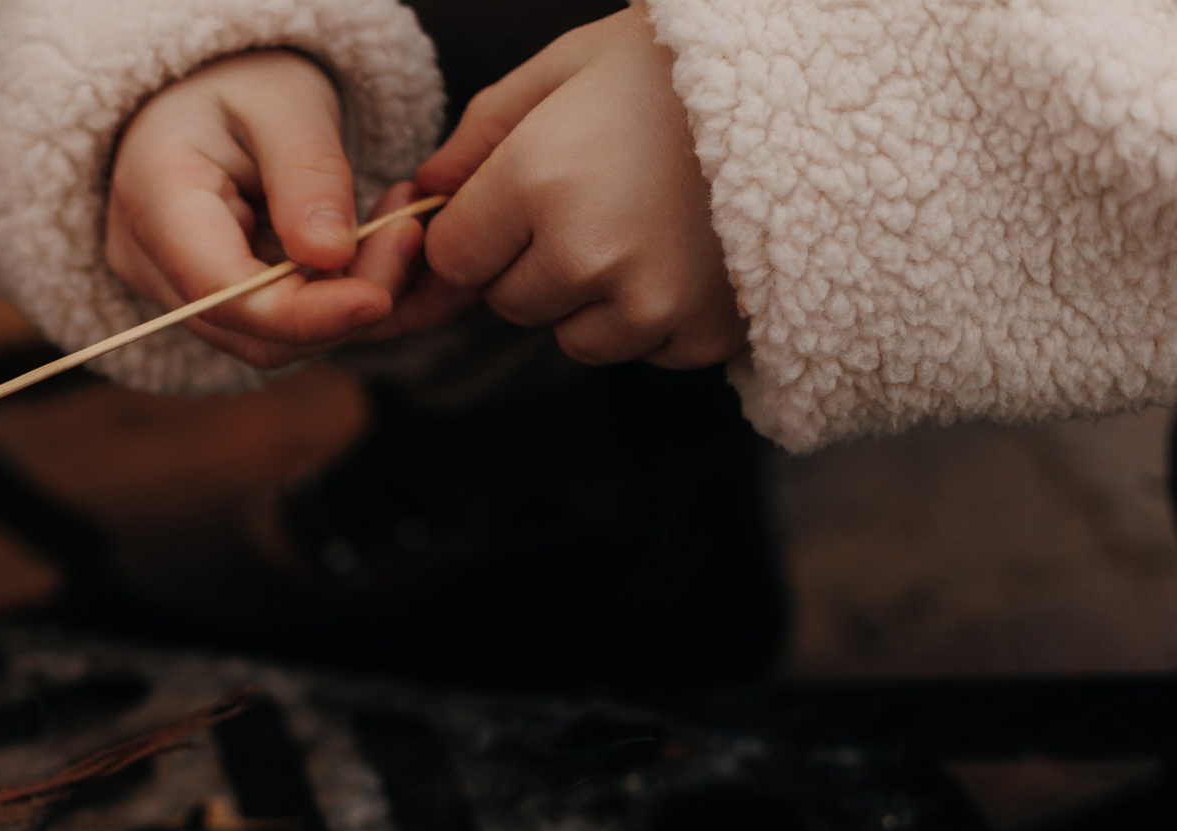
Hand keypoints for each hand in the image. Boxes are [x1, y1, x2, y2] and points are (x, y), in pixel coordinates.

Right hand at [106, 51, 421, 367]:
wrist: (205, 88)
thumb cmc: (236, 78)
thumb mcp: (283, 100)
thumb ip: (308, 174)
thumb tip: (333, 256)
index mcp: (155, 201)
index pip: (223, 294)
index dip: (304, 313)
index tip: (381, 297)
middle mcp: (154, 264)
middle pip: (253, 332)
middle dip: (343, 304)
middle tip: (409, 233)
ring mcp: (180, 290)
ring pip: (275, 340)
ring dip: (351, 303)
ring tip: (401, 228)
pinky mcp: (217, 300)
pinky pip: (285, 326)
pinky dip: (343, 299)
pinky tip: (383, 248)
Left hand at [414, 10, 742, 368]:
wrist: (820, 84)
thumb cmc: (679, 65)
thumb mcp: (569, 66)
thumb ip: (483, 131)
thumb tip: (424, 192)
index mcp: (538, 179)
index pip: (453, 258)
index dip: (476, 232)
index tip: (513, 201)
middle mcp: (584, 253)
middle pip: (508, 302)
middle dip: (531, 263)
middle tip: (596, 199)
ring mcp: (647, 301)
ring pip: (572, 336)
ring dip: (591, 299)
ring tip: (647, 224)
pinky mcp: (701, 333)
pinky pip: (642, 351)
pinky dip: (655, 316)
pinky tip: (688, 252)